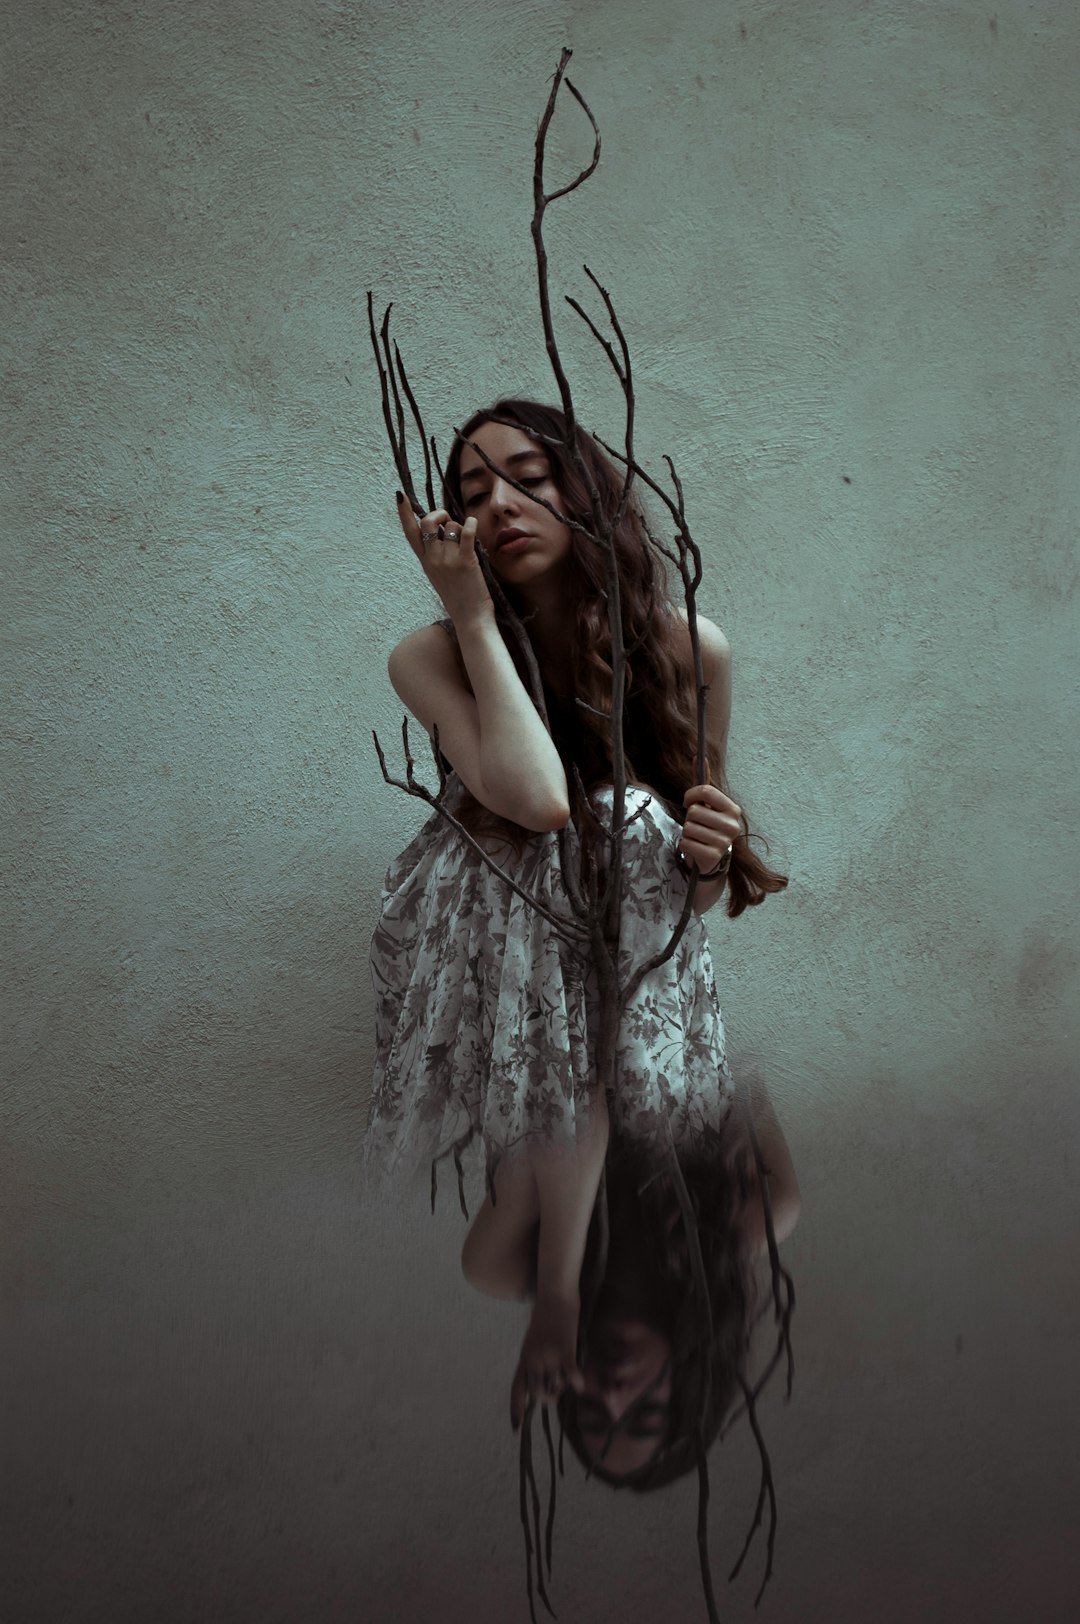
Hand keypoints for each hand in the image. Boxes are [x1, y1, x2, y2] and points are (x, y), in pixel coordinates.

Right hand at [396, 493, 493, 624]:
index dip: (405, 514)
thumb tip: (444, 531)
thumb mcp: (439, 575)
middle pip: (428, 523)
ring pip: (451, 527)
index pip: (411, 534)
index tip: (400, 497)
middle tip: (449, 521)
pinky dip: (471, 524)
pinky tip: (474, 524)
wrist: (470, 618)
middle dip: (439, 514)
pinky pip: (466, 532)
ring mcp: (448, 560)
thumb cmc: (458, 596)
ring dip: (460, 526)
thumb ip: (437, 555)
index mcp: (425, 562)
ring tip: (467, 540)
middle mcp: (433, 559)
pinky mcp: (466, 561)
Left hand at [510, 1291, 584, 1430]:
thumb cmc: (547, 1318)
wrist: (555, 1296)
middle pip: (538, 1394)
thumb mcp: (533, 1342)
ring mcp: (548, 1354)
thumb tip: (543, 1386)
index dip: (516, 1408)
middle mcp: (533, 1359)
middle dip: (550, 1398)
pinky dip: (575, 1381)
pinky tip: (579, 1385)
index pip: (517, 1388)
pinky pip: (570, 1373)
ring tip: (568, 1374)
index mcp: (525, 1358)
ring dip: (564, 1386)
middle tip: (558, 1391)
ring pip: (557, 1385)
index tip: (516, 1427)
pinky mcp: (564, 1348)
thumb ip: (534, 1362)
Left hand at [681, 764, 741, 875]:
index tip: (689, 802)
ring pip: (688, 828)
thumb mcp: (706, 804)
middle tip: (696, 824)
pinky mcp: (713, 856)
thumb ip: (702, 781)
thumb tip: (698, 757)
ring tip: (696, 836)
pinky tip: (695, 847)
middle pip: (694, 811)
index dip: (691, 795)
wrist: (711, 856)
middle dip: (689, 818)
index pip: (706, 791)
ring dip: (687, 832)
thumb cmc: (707, 825)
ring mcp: (725, 842)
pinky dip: (685, 845)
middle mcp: (732, 825)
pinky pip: (686, 844)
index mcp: (733, 809)